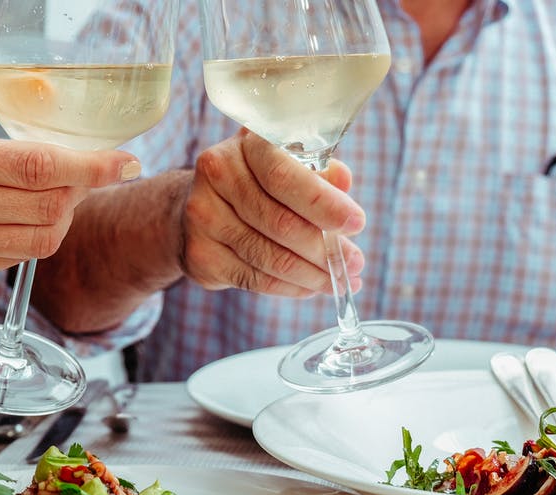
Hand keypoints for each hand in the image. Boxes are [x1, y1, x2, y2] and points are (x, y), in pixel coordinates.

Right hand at [0, 89, 140, 284]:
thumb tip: (41, 98)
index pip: (40, 167)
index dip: (93, 168)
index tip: (125, 162)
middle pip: (50, 207)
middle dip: (83, 191)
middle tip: (89, 175)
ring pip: (40, 241)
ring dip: (62, 218)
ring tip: (57, 197)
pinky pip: (13, 258)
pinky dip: (30, 238)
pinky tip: (20, 218)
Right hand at [179, 129, 366, 296]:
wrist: (199, 206)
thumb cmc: (258, 183)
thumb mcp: (289, 165)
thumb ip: (317, 172)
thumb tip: (342, 182)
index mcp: (245, 145)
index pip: (284, 176)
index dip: (324, 204)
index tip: (356, 223)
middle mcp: (217, 175)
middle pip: (280, 223)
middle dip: (325, 249)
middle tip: (355, 263)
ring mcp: (203, 217)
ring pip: (270, 257)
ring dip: (312, 275)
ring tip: (339, 280)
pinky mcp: (201, 255)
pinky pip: (255, 279)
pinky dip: (290, 288)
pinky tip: (310, 286)